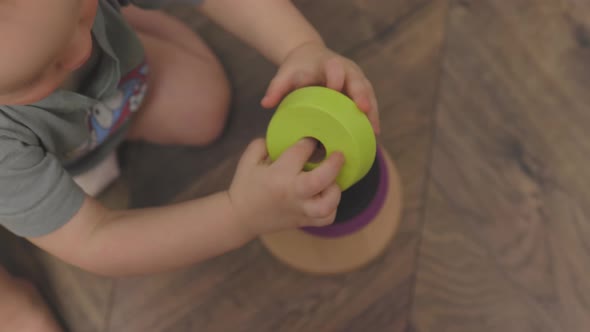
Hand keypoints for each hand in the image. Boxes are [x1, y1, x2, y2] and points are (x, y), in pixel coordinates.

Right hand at [228, 138, 344, 235]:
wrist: (240, 218)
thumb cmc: (246, 185)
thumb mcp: (249, 159)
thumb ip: (265, 143)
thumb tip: (288, 134)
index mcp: (277, 175)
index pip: (300, 152)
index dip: (309, 141)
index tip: (311, 138)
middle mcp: (291, 193)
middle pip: (320, 180)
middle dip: (333, 164)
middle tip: (339, 154)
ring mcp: (299, 210)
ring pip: (327, 206)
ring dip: (335, 190)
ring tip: (332, 180)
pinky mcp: (304, 222)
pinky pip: (327, 218)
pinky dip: (332, 207)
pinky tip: (326, 195)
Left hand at [261, 41, 379, 133]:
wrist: (310, 57)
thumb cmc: (297, 68)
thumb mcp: (285, 75)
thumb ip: (276, 87)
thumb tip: (266, 104)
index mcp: (329, 63)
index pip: (335, 68)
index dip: (336, 78)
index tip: (334, 89)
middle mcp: (347, 69)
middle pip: (358, 81)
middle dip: (362, 95)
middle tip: (364, 110)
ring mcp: (357, 79)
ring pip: (368, 93)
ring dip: (372, 111)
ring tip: (374, 131)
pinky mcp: (361, 90)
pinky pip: (370, 102)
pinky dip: (372, 116)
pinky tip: (373, 134)